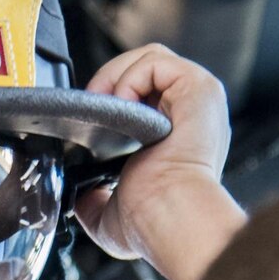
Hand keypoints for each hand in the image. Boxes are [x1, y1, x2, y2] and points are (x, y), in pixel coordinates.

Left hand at [81, 44, 244, 279]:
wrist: (168, 216)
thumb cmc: (152, 221)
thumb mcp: (110, 214)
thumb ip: (94, 199)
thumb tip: (79, 196)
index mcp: (177, 139)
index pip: (144, 95)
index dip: (112, 97)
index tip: (89, 120)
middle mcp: (191, 115)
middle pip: (146, 70)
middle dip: (111, 80)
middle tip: (91, 104)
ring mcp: (197, 99)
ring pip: (151, 58)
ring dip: (118, 75)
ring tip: (104, 102)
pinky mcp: (199, 88)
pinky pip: (157, 62)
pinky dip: (131, 76)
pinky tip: (122, 103)